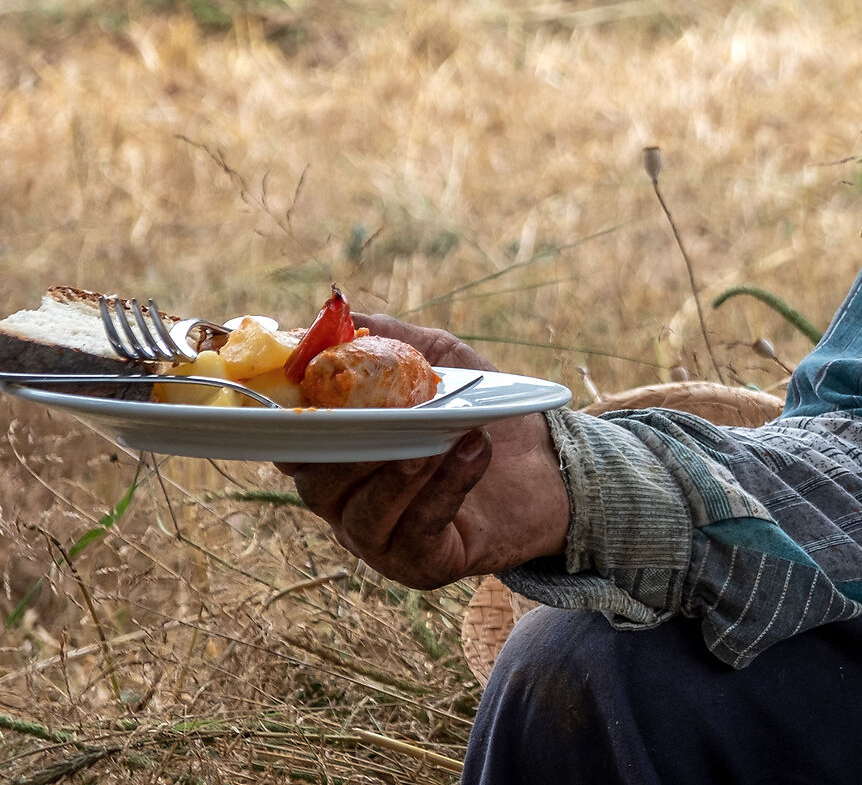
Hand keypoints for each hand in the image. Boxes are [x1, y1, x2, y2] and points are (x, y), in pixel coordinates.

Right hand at [277, 316, 570, 589]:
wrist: (549, 463)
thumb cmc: (480, 410)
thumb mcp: (438, 360)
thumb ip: (388, 340)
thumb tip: (338, 317)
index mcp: (338, 456)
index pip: (291, 445)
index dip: (293, 419)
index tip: (313, 386)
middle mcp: (346, 504)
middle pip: (316, 483)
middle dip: (349, 445)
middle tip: (390, 411)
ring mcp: (380, 539)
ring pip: (361, 514)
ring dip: (401, 469)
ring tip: (443, 435)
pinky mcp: (422, 564)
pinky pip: (416, 532)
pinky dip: (443, 489)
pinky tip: (472, 451)